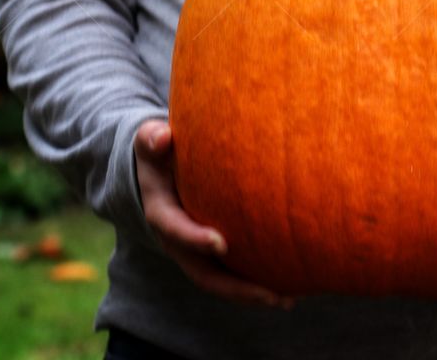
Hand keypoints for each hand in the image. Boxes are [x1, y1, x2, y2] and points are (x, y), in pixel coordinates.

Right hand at [134, 120, 293, 307]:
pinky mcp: (209, 253)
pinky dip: (253, 283)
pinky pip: (230, 274)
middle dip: (234, 287)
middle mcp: (176, 242)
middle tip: (269, 293)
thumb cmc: (158, 152)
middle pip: (203, 273)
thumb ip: (152, 139)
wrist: (154, 173)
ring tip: (287, 300)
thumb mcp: (149, 142)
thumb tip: (162, 137)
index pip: (176, 230)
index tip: (221, 243)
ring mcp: (192, 252)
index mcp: (161, 214)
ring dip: (250, 294)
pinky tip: (287, 288)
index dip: (196, 239)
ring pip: (219, 282)